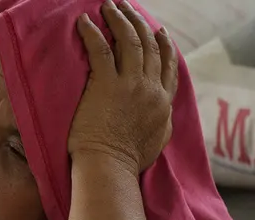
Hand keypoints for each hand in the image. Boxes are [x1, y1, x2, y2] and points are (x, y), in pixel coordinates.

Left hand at [68, 0, 177, 173]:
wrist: (110, 168)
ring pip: (129, 41)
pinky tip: (86, 20)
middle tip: (128, 7)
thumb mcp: (157, 140)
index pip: (168, 65)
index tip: (159, 31)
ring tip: (110, 5)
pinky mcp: (106, 85)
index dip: (164, 44)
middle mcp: (151, 89)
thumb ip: (161, 120)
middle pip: (149, 46)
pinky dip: (93, 32)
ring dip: (120, 19)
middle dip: (139, 22)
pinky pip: (100, 49)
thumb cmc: (127, 162)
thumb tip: (164, 112)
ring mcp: (130, 85)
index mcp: (164, 103)